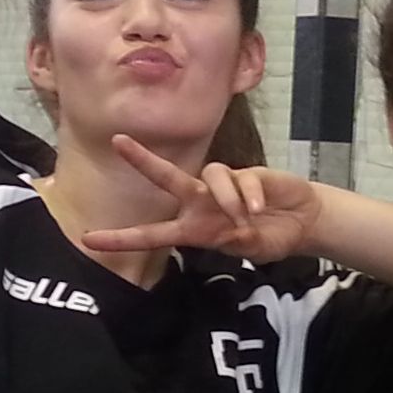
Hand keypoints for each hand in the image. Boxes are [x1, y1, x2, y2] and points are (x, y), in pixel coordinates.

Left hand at [79, 136, 325, 262]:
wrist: (304, 222)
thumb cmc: (270, 238)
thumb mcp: (252, 250)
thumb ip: (238, 243)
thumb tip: (231, 231)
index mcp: (195, 229)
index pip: (152, 234)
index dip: (122, 238)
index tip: (89, 239)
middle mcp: (202, 203)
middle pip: (167, 179)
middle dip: (143, 160)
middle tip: (118, 142)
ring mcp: (224, 185)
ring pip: (212, 178)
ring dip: (230, 201)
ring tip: (249, 219)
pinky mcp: (249, 172)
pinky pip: (242, 179)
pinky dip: (251, 196)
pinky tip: (261, 208)